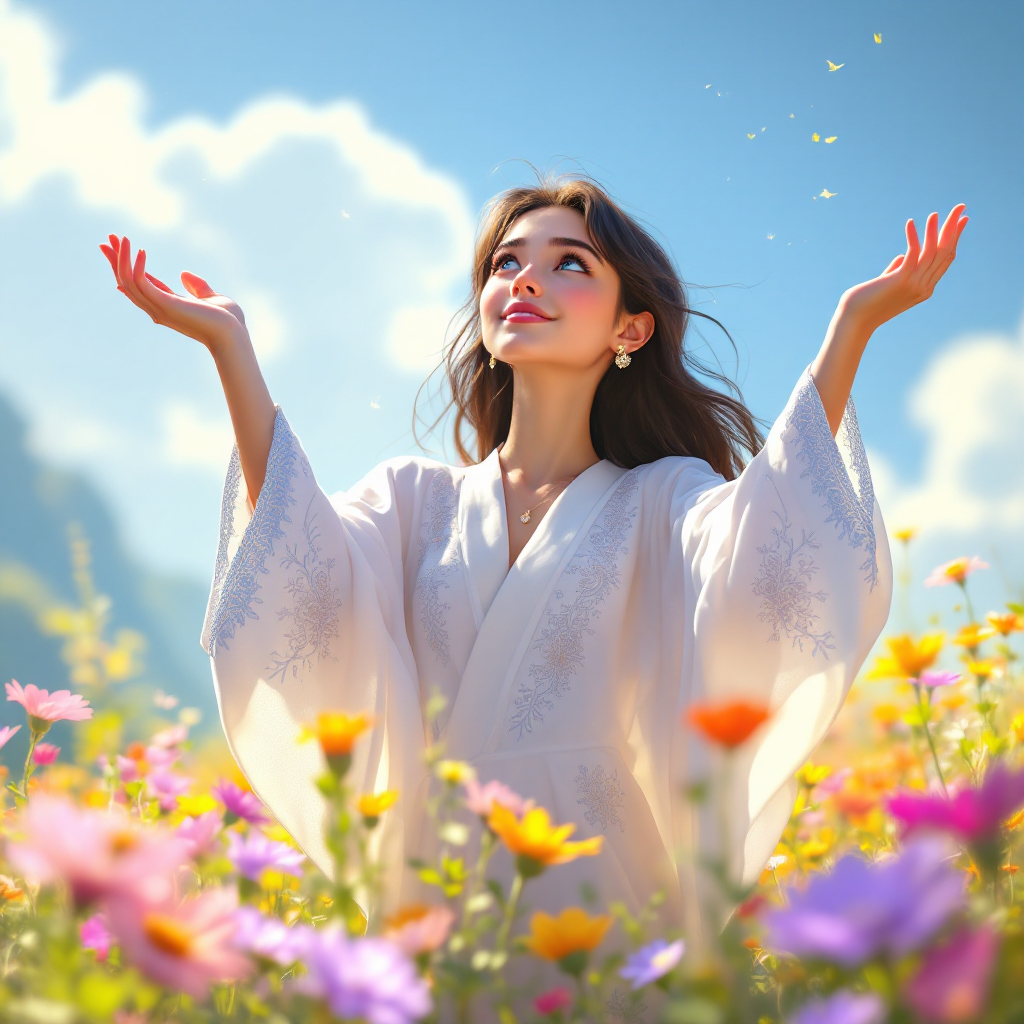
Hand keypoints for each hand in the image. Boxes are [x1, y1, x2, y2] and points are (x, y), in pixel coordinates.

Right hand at [99, 235, 247, 351]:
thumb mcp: (211, 297)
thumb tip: (183, 274)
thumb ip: (197, 287)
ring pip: (127, 282)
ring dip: (121, 259)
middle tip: (108, 239)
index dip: (126, 267)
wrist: (235, 334)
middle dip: (116, 260)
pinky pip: (141, 283)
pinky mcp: (165, 304)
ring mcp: (159, 308)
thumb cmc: (228, 321)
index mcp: (167, 306)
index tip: (116, 248)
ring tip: (122, 238)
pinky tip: (141, 250)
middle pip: (126, 283)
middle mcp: (158, 308)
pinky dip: (137, 266)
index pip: (139, 286)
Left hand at [838, 205, 967, 332]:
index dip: (955, 238)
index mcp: (925, 288)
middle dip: (953, 228)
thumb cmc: (866, 302)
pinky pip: (912, 253)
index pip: (946, 259)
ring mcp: (915, 284)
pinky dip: (913, 237)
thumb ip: (897, 270)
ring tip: (934, 214)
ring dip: (934, 230)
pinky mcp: (901, 280)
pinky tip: (910, 223)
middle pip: (945, 252)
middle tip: (961, 207)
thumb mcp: (887, 285)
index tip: (962, 220)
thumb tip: (902, 257)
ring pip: (932, 252)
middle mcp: (924, 287)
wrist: (854, 321)